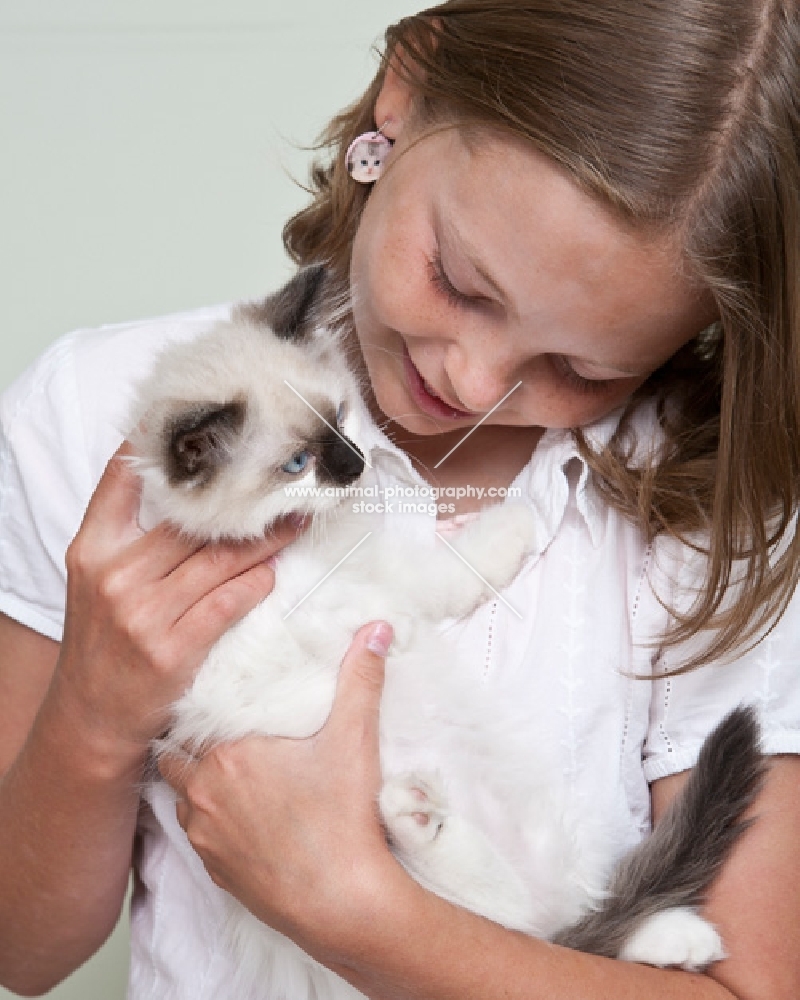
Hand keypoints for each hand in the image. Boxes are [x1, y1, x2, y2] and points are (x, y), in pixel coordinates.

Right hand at [52, 441, 306, 761]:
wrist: (91, 717)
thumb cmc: (103, 641)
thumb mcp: (97, 579)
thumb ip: (130, 534)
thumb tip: (189, 489)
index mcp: (93, 549)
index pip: (124, 481)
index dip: (164, 447)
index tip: (211, 426)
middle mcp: (115, 575)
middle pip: (192, 522)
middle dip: (243, 501)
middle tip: (284, 481)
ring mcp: (144, 613)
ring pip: (220, 559)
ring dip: (265, 540)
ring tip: (294, 522)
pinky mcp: (173, 648)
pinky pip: (229, 601)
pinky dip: (256, 583)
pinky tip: (273, 572)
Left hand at [158, 621, 399, 957]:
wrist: (342, 903)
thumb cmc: (343, 819)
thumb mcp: (355, 738)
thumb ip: (361, 678)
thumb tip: (377, 629)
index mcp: (229, 754)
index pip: (192, 718)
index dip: (202, 710)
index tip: (217, 703)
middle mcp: (204, 793)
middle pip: (176, 756)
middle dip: (192, 745)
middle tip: (219, 734)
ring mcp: (205, 837)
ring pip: (181, 799)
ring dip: (197, 785)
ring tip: (227, 775)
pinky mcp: (214, 873)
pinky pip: (197, 837)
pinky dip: (210, 824)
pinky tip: (241, 819)